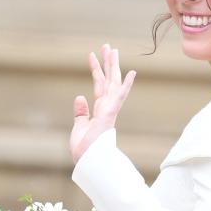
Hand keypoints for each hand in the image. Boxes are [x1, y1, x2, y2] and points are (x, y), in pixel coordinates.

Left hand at [70, 43, 136, 163]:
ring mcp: (109, 111)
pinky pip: (119, 97)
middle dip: (107, 63)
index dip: (96, 70)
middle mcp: (106, 108)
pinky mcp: (109, 115)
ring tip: (112, 49)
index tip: (93, 55)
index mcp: (99, 111)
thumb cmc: (85, 151)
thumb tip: (79, 96)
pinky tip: (131, 73)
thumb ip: (81, 113)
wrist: (88, 164)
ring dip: (113, 66)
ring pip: (113, 84)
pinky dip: (125, 85)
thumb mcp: (79, 128)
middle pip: (108, 80)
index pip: (98, 86)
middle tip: (108, 46)